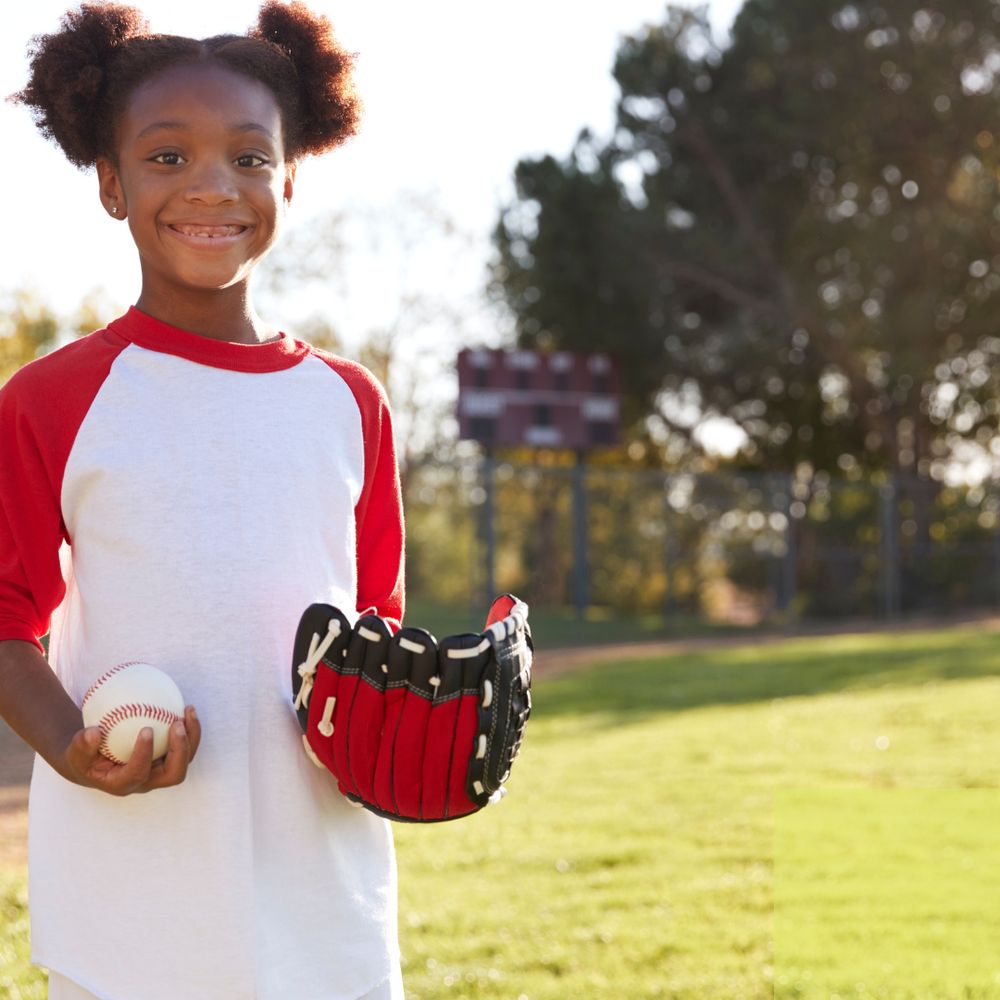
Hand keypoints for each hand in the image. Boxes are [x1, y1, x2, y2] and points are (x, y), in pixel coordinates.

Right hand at [57, 706, 200, 795]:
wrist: (94, 762)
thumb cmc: (84, 757)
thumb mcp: (75, 753)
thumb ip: (82, 745)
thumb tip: (93, 732)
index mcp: (123, 784)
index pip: (138, 773)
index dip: (144, 754)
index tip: (145, 729)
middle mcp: (146, 782)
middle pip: (173, 775)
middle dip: (180, 751)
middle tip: (177, 724)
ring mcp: (159, 772)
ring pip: (185, 760)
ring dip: (191, 737)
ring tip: (188, 710)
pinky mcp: (167, 760)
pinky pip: (185, 746)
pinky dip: (189, 729)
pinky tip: (185, 707)